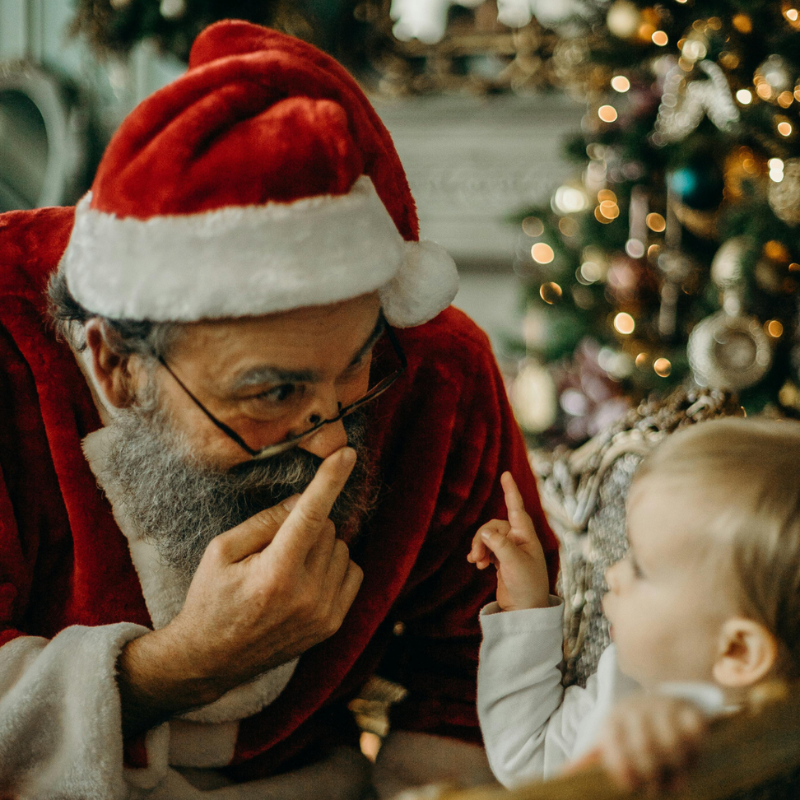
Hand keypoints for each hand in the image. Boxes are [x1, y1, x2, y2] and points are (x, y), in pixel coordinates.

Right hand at [118, 446, 363, 733]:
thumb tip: (304, 499)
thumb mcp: (222, 550)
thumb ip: (265, 521)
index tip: (346, 454)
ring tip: (287, 567)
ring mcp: (324, 613)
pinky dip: (335, 565)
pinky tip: (307, 578)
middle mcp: (306, 595)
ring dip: (321, 546)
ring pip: (342, 548)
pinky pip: (353, 572)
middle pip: (327, 528)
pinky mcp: (333, 624)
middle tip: (273, 548)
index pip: (310, 515)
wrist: (212, 660)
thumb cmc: (210, 599)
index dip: (329, 480)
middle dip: (305, 525)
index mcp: (275, 574)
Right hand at [467, 472, 548, 609]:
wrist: (525, 610)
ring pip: (488, 537)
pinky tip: (477, 565)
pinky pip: (487, 548)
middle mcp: (519, 540)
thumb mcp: (513, 563)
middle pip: (493, 526)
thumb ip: (499, 544)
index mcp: (526, 536)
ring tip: (477, 563)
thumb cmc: (526, 586)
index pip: (516, 508)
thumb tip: (484, 532)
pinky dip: (480, 554)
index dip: (510, 491)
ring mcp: (510, 550)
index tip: (505, 474)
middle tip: (476, 557)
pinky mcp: (502, 561)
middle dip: (482, 538)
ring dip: (479, 547)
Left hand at [591, 695, 705, 792]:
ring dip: (676, 765)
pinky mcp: (688, 710)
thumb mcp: (607, 743)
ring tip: (674, 778)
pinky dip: (696, 745)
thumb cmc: (628, 733)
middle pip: (646, 747)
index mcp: (612, 721)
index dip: (624, 770)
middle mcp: (636, 711)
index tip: (631, 785)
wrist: (653, 703)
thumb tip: (563, 774)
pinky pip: (695, 728)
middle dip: (652, 773)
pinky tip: (691, 757)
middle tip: (656, 787)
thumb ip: (589, 761)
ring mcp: (663, 708)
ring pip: (672, 741)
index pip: (615, 746)